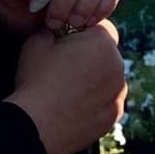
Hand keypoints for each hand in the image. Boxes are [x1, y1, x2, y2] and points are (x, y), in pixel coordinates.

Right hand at [7, 20, 126, 153]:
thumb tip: (55, 30)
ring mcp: (118, 94)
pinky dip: (95, 101)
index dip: (82, 32)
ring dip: (94, 79)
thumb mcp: (37, 41)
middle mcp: (117, 66)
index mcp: (102, 42)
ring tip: (68, 89)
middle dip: (90, 56)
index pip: (100, 27)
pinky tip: (74, 105)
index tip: (68, 42)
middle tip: (65, 66)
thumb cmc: (36, 81)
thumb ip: (52, 29)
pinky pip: (107, 101)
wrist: (37, 126)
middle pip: (106, 54)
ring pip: (108, 79)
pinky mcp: (114, 116)